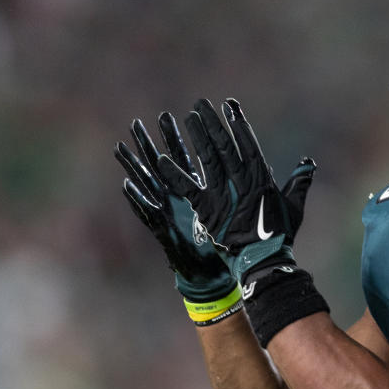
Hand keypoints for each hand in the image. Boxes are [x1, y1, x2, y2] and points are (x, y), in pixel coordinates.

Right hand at [116, 112, 235, 301]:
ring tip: (121, 147)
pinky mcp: (165, 230)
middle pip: (164, 165)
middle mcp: (181, 199)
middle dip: (153, 142)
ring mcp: (170, 213)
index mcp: (200, 191)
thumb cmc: (233, 243)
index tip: (183, 115)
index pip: (189, 157)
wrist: (223, 274)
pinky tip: (127, 185)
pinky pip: (148, 213)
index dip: (184, 136)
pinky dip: (137, 200)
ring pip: (148, 184)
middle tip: (143, 121)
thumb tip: (266, 170)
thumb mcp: (246, 211)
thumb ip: (254, 188)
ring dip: (135, 165)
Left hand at [155, 97, 316, 280]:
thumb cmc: (279, 235)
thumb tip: (308, 163)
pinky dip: (174, 175)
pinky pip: (187, 188)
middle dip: (213, 123)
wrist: (263, 260)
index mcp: (261, 178)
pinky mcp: (206, 209)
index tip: (228, 105)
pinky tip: (162, 160)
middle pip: (224, 145)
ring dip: (197, 137)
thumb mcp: (294, 206)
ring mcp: (223, 194)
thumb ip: (299, 182)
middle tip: (201, 104)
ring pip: (208, 158)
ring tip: (188, 118)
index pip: (248, 143)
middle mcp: (241, 181)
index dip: (237, 123)